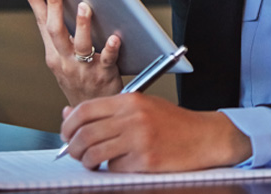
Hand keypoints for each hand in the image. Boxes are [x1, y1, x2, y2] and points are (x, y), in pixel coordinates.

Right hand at [23, 0, 122, 104]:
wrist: (89, 113)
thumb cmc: (79, 81)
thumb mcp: (62, 60)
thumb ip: (62, 36)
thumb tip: (63, 2)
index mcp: (54, 54)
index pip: (42, 23)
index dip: (35, 2)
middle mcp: (65, 60)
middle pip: (55, 31)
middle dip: (54, 7)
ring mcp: (83, 68)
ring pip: (81, 44)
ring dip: (81, 25)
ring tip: (84, 7)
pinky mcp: (103, 74)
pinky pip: (107, 59)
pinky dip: (111, 48)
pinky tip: (116, 37)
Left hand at [60, 94, 251, 171]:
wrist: (204, 137)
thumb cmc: (174, 123)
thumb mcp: (142, 106)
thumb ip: (108, 110)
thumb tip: (70, 113)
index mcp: (131, 100)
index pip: (85, 110)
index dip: (68, 124)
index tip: (66, 134)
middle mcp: (133, 117)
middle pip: (84, 133)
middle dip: (72, 147)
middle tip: (75, 152)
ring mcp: (139, 139)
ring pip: (93, 153)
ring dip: (87, 162)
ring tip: (93, 162)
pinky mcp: (145, 160)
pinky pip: (113, 168)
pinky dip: (111, 169)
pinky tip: (121, 164)